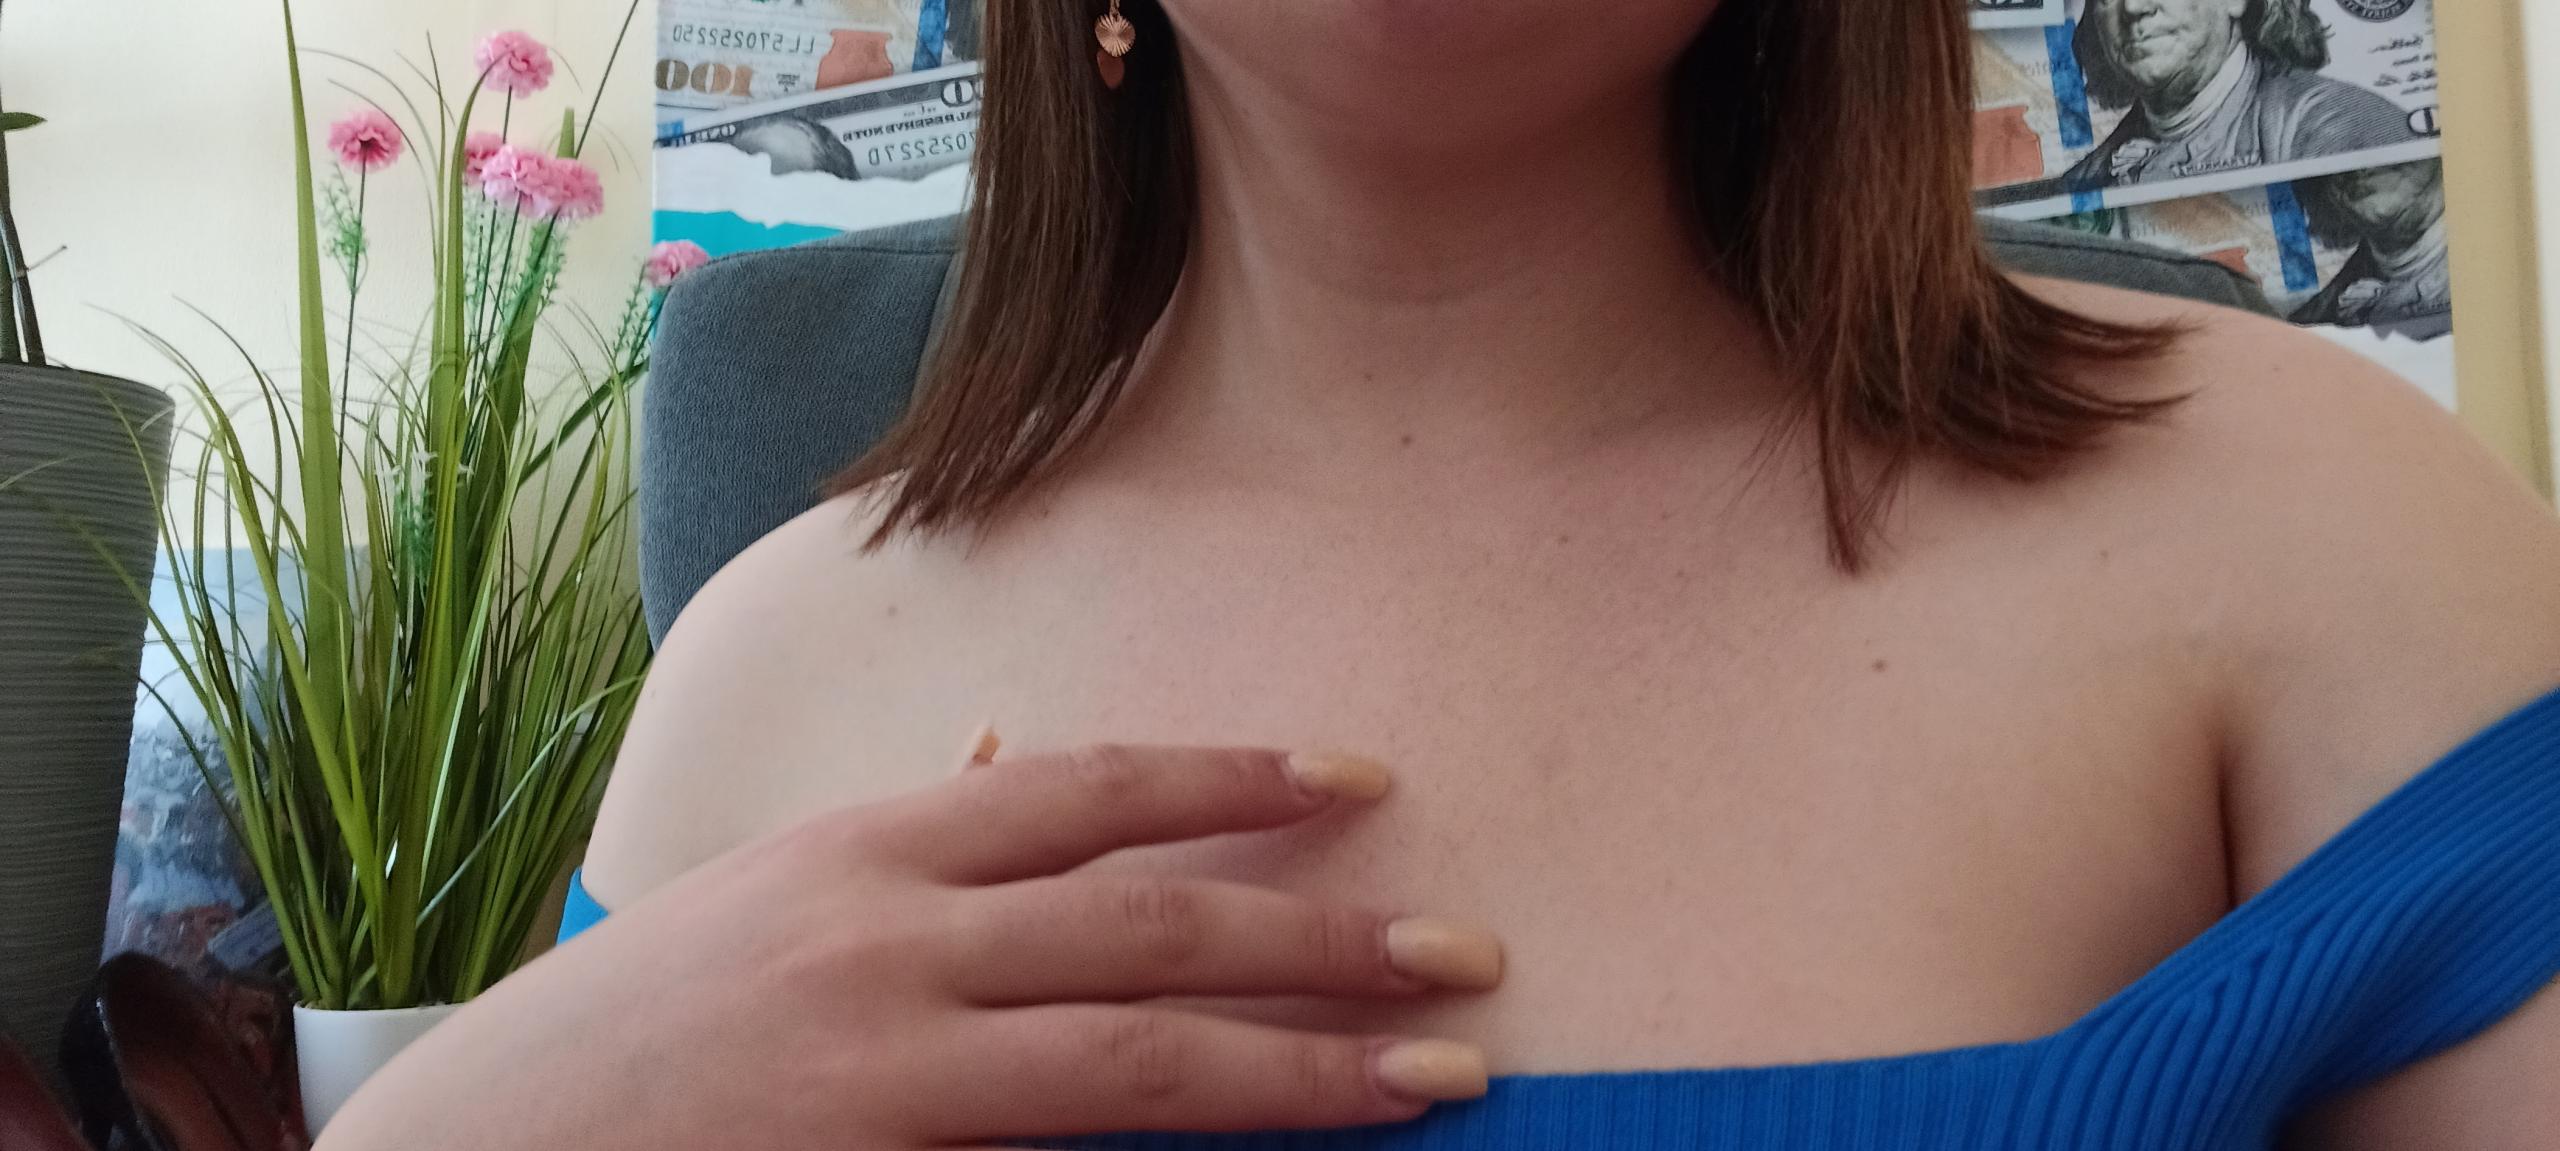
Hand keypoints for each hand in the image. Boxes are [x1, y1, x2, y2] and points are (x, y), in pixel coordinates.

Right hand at [316, 746, 1504, 1150]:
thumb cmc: (630, 1040)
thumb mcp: (769, 900)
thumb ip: (909, 834)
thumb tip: (1018, 749)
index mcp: (865, 847)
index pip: (1091, 790)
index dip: (1234, 778)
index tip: (1358, 781)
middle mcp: (886, 930)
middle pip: (1152, 915)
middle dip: (1323, 930)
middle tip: (1465, 950)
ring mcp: (880, 1051)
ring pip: (1141, 1044)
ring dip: (1306, 1057)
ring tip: (1437, 1068)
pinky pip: (1072, 1150)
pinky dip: (1187, 1149)